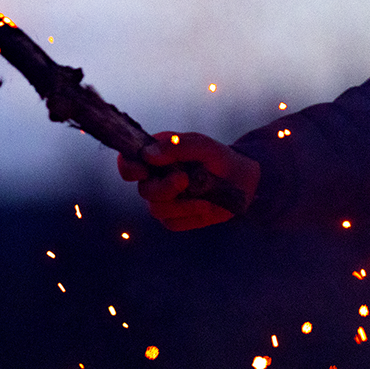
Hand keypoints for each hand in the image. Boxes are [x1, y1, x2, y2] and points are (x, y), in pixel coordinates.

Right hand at [117, 131, 259, 230]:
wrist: (242, 180)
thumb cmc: (218, 157)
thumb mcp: (203, 145)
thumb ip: (177, 145)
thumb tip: (149, 155)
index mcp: (155, 156)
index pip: (127, 162)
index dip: (128, 167)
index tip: (143, 170)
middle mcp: (155, 178)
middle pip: (143, 190)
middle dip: (163, 188)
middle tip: (184, 180)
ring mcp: (164, 200)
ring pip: (156, 209)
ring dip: (180, 205)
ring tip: (203, 197)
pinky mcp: (175, 217)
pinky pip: (171, 223)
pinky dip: (189, 215)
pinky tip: (205, 205)